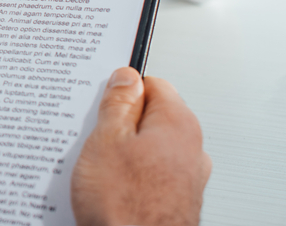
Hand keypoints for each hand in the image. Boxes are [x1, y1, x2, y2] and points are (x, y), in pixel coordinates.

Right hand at [72, 67, 210, 225]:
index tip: (102, 101)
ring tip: (97, 167)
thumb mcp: (107, 140)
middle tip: (94, 135)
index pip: (151, 84)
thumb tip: (125, 78)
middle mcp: (191, 149)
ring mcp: (185, 177)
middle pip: (149, 116)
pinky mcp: (174, 200)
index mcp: (178, 124)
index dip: (121, 90)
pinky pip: (147, 173)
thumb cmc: (125, 208)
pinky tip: (107, 187)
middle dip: (119, 123)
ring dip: (122, 153)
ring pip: (146, 147)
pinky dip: (129, 176)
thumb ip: (119, 103)